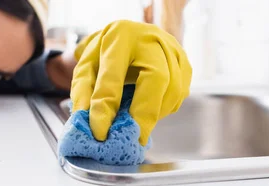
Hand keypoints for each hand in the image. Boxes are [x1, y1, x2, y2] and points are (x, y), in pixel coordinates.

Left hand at [70, 20, 192, 145]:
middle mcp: (151, 39)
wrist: (127, 35)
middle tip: (133, 138)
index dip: (106, 106)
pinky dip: (165, 108)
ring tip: (137, 123)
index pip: (113, 75)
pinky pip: (180, 93)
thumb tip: (88, 123)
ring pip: (174, 88)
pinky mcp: (185, 63)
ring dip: (156, 113)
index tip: (101, 133)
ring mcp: (173, 49)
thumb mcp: (86, 67)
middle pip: (157, 78)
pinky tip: (150, 109)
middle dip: (145, 113)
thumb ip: (83, 92)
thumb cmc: (105, 54)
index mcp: (119, 37)